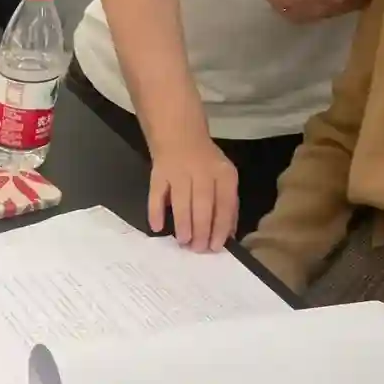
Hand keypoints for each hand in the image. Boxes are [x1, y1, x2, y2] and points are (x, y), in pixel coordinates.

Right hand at [148, 134, 238, 250]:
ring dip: (182, 223)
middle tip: (197, 248)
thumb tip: (228, 235)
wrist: (180, 134)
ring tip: (183, 241)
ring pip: (181, 201)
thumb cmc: (205, 164)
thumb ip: (227, 204)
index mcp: (223, 173)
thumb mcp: (223, 178)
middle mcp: (202, 171)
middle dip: (201, 229)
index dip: (220, 227)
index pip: (224, 203)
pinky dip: (155, 211)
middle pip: (203, 204)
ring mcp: (178, 172)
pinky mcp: (158, 174)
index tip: (215, 247)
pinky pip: (156, 195)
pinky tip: (157, 227)